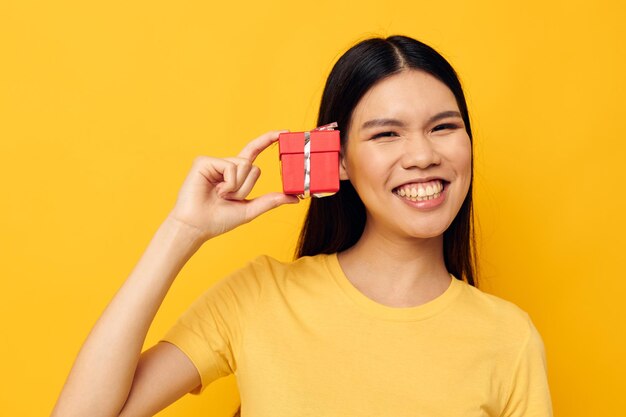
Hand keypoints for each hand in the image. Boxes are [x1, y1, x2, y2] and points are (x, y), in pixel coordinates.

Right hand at [168, 130, 298, 241]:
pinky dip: (228, 183)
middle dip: (246, 187)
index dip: (268, 140)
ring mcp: (215, 162)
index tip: (285, 132)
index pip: (255, 151)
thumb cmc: (219, 220)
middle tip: (228, 198)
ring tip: (220, 195)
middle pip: (253, 166)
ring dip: (237, 187)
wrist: (197, 226)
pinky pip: (230, 167)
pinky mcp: (204, 161)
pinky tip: (215, 190)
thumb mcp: (250, 210)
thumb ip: (271, 201)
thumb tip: (295, 198)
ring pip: (244, 166)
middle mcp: (226, 165)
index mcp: (236, 174)